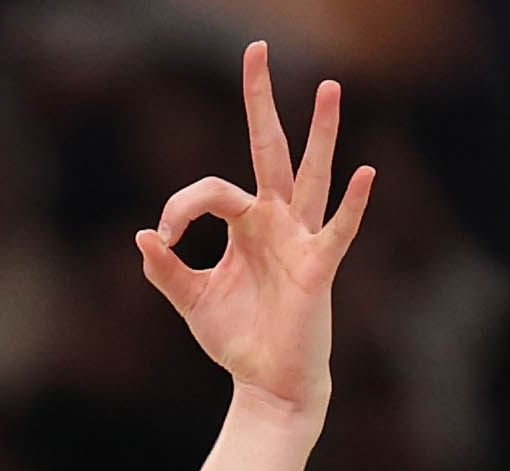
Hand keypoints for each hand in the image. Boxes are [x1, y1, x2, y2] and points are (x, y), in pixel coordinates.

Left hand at [137, 43, 376, 423]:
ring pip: (311, 175)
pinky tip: (366, 172)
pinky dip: (354, 203)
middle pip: (268, 149)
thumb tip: (143, 235)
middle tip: (256, 49)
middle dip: (260, 102)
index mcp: (245, 225)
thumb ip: (167, 269)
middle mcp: (275, 221)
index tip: (163, 239)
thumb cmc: (236, 338)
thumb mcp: (191, 300)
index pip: (212, 190)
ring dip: (320, 132)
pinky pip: (339, 229)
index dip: (182, 207)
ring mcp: (300, 239)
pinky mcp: (318, 268)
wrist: (266, 383)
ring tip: (327, 87)